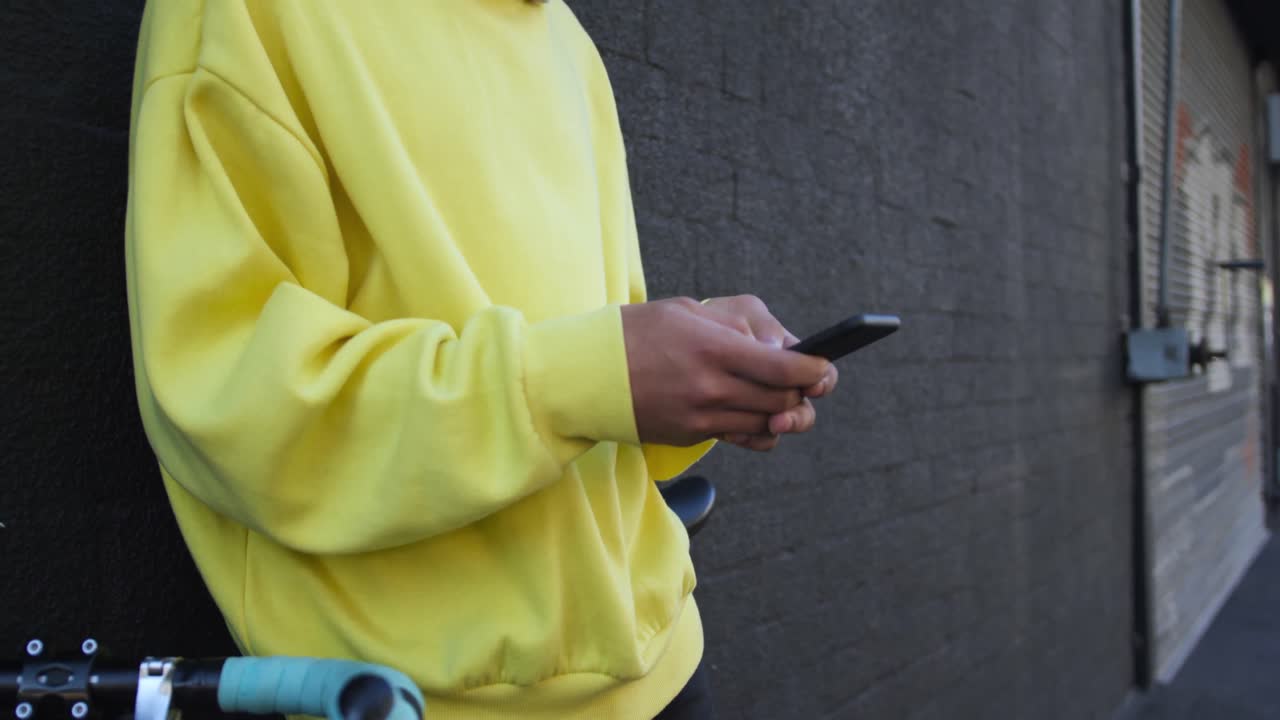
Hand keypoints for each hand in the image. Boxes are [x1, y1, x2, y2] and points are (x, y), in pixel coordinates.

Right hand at [621, 297, 831, 447]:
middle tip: (807, 382)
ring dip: (781, 412)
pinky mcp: (690, 435)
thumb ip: (738, 328)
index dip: (815, 371)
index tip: (824, 368)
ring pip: (766, 424)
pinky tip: (753, 413)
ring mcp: (700, 417)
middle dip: (803, 392)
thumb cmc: (637, 331)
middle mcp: (711, 387)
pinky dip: (756, 427)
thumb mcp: (689, 311)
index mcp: (714, 348)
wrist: (585, 373)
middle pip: (783, 401)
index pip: (785, 368)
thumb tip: (780, 349)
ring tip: (780, 396)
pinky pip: (740, 436)